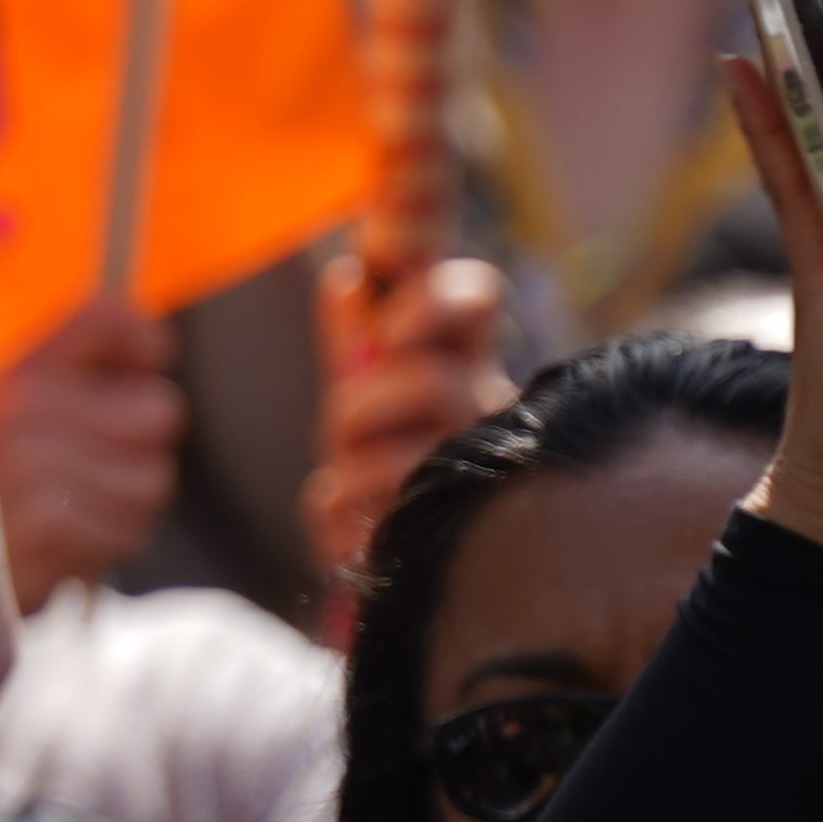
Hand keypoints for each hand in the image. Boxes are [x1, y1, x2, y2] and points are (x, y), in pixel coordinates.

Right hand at [0, 299, 183, 607]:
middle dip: (134, 454)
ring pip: (150, 482)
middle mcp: (22, 406)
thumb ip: (64, 377)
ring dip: (117, 512)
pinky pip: (123, 532)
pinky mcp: (48, 526)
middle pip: (158, 412)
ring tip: (60, 523)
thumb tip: (149, 349)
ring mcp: (33, 465)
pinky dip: (94, 552)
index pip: (107, 317)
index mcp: (13, 373)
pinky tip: (48, 554)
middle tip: (85, 480)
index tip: (136, 372)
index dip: (141, 342)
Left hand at [303, 246, 513, 590]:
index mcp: (469, 360)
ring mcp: (480, 475)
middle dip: (362, 402)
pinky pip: (357, 505)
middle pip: (431, 383)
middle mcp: (490, 412)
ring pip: (400, 457)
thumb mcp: (368, 384)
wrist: (405, 542)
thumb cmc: (389, 448)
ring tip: (349, 476)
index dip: (435, 299)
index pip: (476, 298)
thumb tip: (349, 279)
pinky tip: (348, 516)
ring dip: (349, 464)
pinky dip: (332, 504)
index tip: (390, 330)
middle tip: (347, 424)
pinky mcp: (443, 533)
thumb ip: (356, 336)